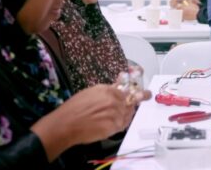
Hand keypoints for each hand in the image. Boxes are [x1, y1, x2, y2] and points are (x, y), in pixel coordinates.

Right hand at [32, 83, 149, 160]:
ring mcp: (114, 113)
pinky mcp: (113, 126)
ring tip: (113, 118)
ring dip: (125, 115)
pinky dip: (121, 124)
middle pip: (130, 102)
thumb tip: (119, 84)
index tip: (144, 93)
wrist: (66, 124)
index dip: (134, 93)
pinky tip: (113, 125)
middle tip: (139, 103)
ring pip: (127, 114)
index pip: (126, 91)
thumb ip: (106, 90)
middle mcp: (113, 99)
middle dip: (132, 104)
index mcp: (106, 89)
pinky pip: (122, 124)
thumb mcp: (89, 93)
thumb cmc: (74, 108)